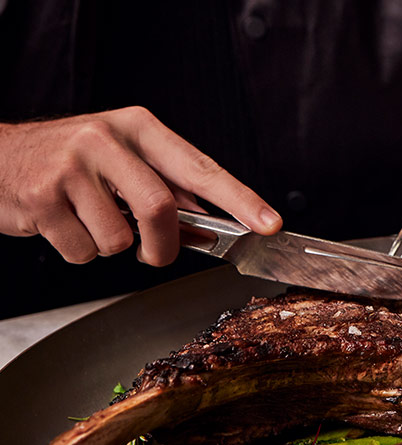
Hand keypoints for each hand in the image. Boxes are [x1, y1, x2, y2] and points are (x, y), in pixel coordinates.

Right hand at [0, 106, 281, 264]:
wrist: (1, 158)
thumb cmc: (74, 162)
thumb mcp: (126, 158)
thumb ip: (170, 187)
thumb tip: (214, 221)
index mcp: (139, 128)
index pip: (201, 168)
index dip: (240, 199)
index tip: (268, 223)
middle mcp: (106, 140)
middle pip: (160, 208)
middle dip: (163, 246)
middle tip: (153, 253)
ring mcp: (70, 167)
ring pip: (118, 239)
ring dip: (112, 247)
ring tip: (91, 222)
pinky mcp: (40, 198)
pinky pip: (83, 251)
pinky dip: (82, 252)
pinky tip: (66, 226)